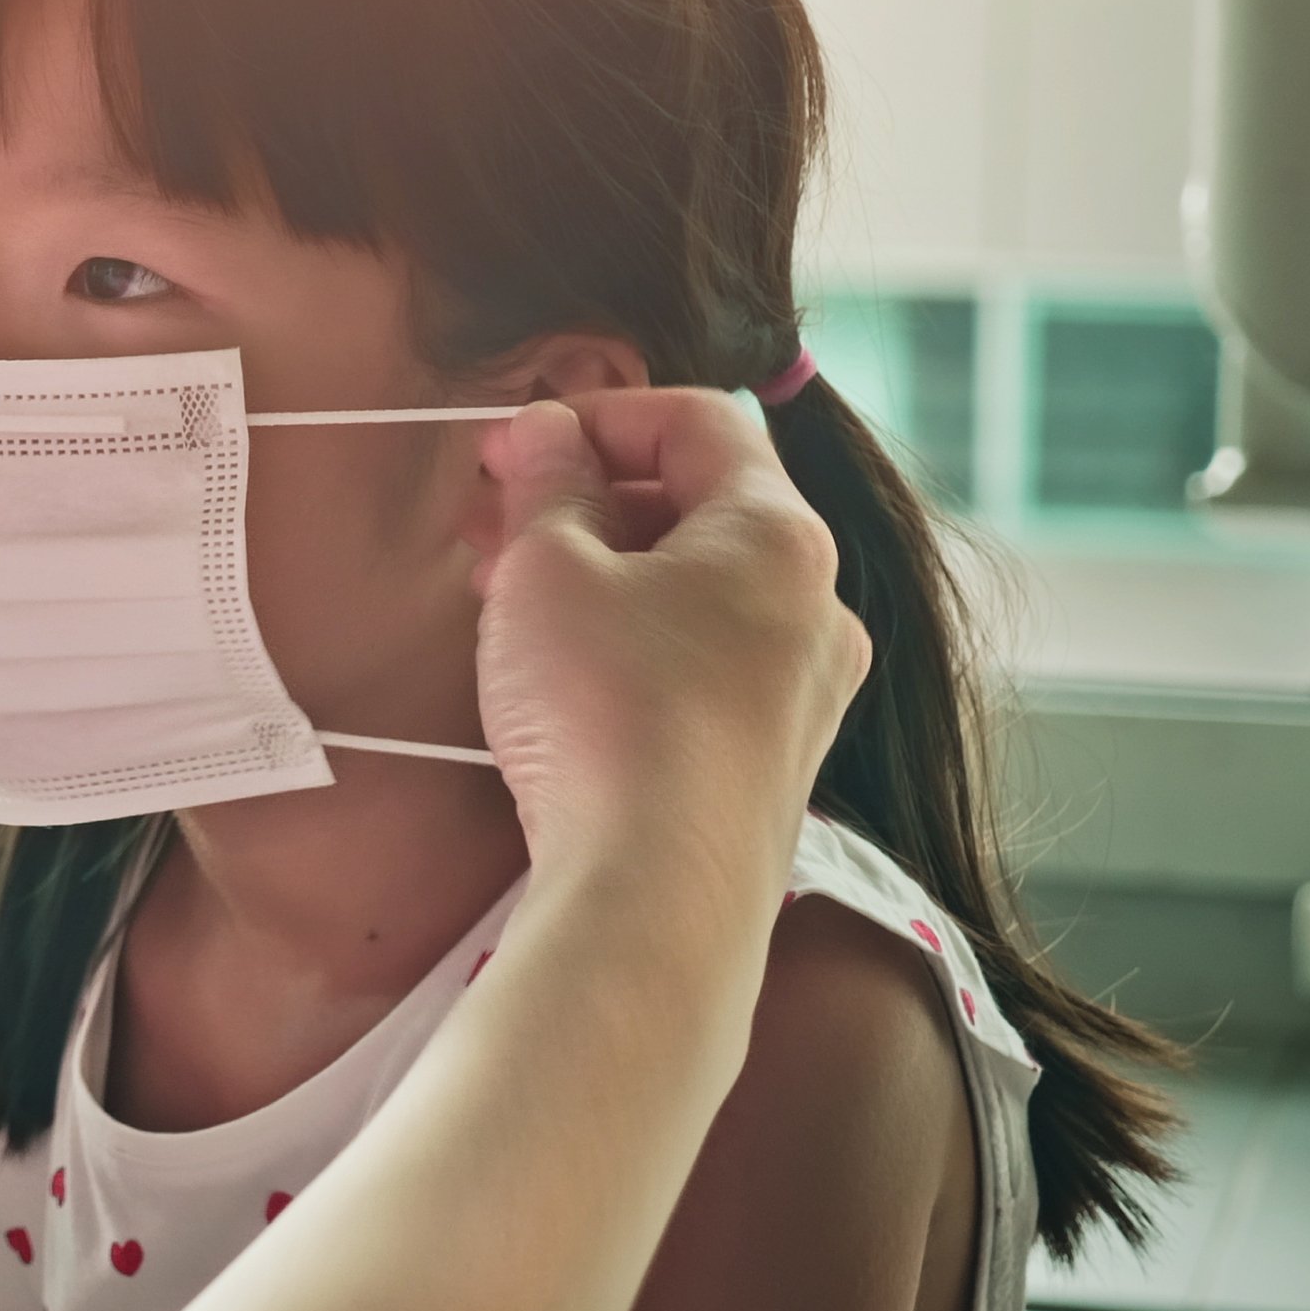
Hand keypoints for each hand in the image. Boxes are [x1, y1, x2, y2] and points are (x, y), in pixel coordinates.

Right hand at [470, 391, 867, 909]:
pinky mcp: (776, 759)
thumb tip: (547, 434)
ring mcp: (806, 689)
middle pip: (701, 505)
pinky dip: (637, 639)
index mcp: (777, 533)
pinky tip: (562, 672)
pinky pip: (707, 662)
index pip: (697, 419)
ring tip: (508, 596)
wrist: (656, 896)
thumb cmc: (605, 711)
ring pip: (700, 589)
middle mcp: (816, 603)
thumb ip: (547, 484)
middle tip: (493, 521)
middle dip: (587, 498)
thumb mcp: (547, 571)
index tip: (512, 447)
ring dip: (603, 571)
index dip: (595, 414)